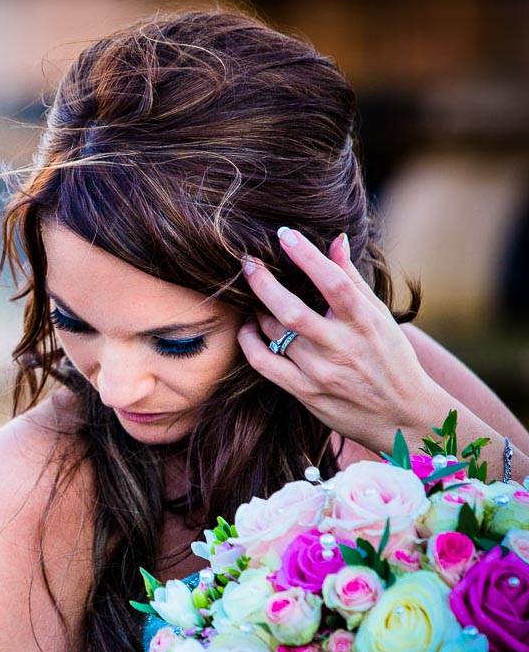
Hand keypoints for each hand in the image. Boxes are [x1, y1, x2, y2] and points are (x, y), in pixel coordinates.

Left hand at [236, 227, 440, 454]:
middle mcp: (341, 347)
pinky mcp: (304, 392)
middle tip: (249, 263)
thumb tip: (337, 240)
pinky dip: (249, 341)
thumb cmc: (392, 359)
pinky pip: (263, 363)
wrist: (402, 417)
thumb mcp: (380, 317)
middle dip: (264, 283)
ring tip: (257, 301)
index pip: (333, 283)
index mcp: (365, 323)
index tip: (286, 235)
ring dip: (259, 311)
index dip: (307, 256)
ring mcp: (321, 372)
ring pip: (274, 334)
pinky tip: (249, 328)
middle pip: (292, 311)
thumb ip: (353, 279)